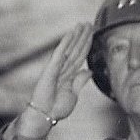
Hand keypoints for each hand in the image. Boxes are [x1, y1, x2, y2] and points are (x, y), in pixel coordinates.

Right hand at [14, 22, 93, 138]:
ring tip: (83, 24)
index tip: (93, 35)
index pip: (81, 56)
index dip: (87, 45)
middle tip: (90, 24)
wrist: (45, 115)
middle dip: (83, 37)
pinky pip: (60, 53)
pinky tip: (71, 33)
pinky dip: (65, 43)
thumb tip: (89, 71)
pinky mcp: (51, 68)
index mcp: (70, 75)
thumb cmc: (57, 108)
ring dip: (76, 36)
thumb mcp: (74, 94)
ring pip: (69, 48)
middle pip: (76, 49)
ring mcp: (57, 67)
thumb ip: (80, 81)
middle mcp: (64, 68)